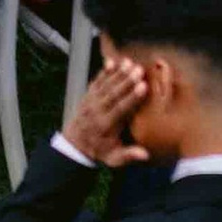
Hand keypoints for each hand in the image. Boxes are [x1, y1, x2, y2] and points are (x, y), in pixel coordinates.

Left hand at [66, 53, 151, 168]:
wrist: (76, 144)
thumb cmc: (100, 151)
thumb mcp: (114, 159)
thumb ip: (129, 155)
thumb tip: (145, 154)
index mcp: (106, 125)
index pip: (121, 109)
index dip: (132, 97)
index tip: (143, 86)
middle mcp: (97, 111)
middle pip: (113, 93)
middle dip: (126, 81)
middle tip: (139, 69)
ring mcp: (91, 101)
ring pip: (105, 85)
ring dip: (117, 73)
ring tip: (129, 62)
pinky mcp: (88, 95)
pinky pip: (96, 81)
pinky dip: (104, 72)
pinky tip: (111, 62)